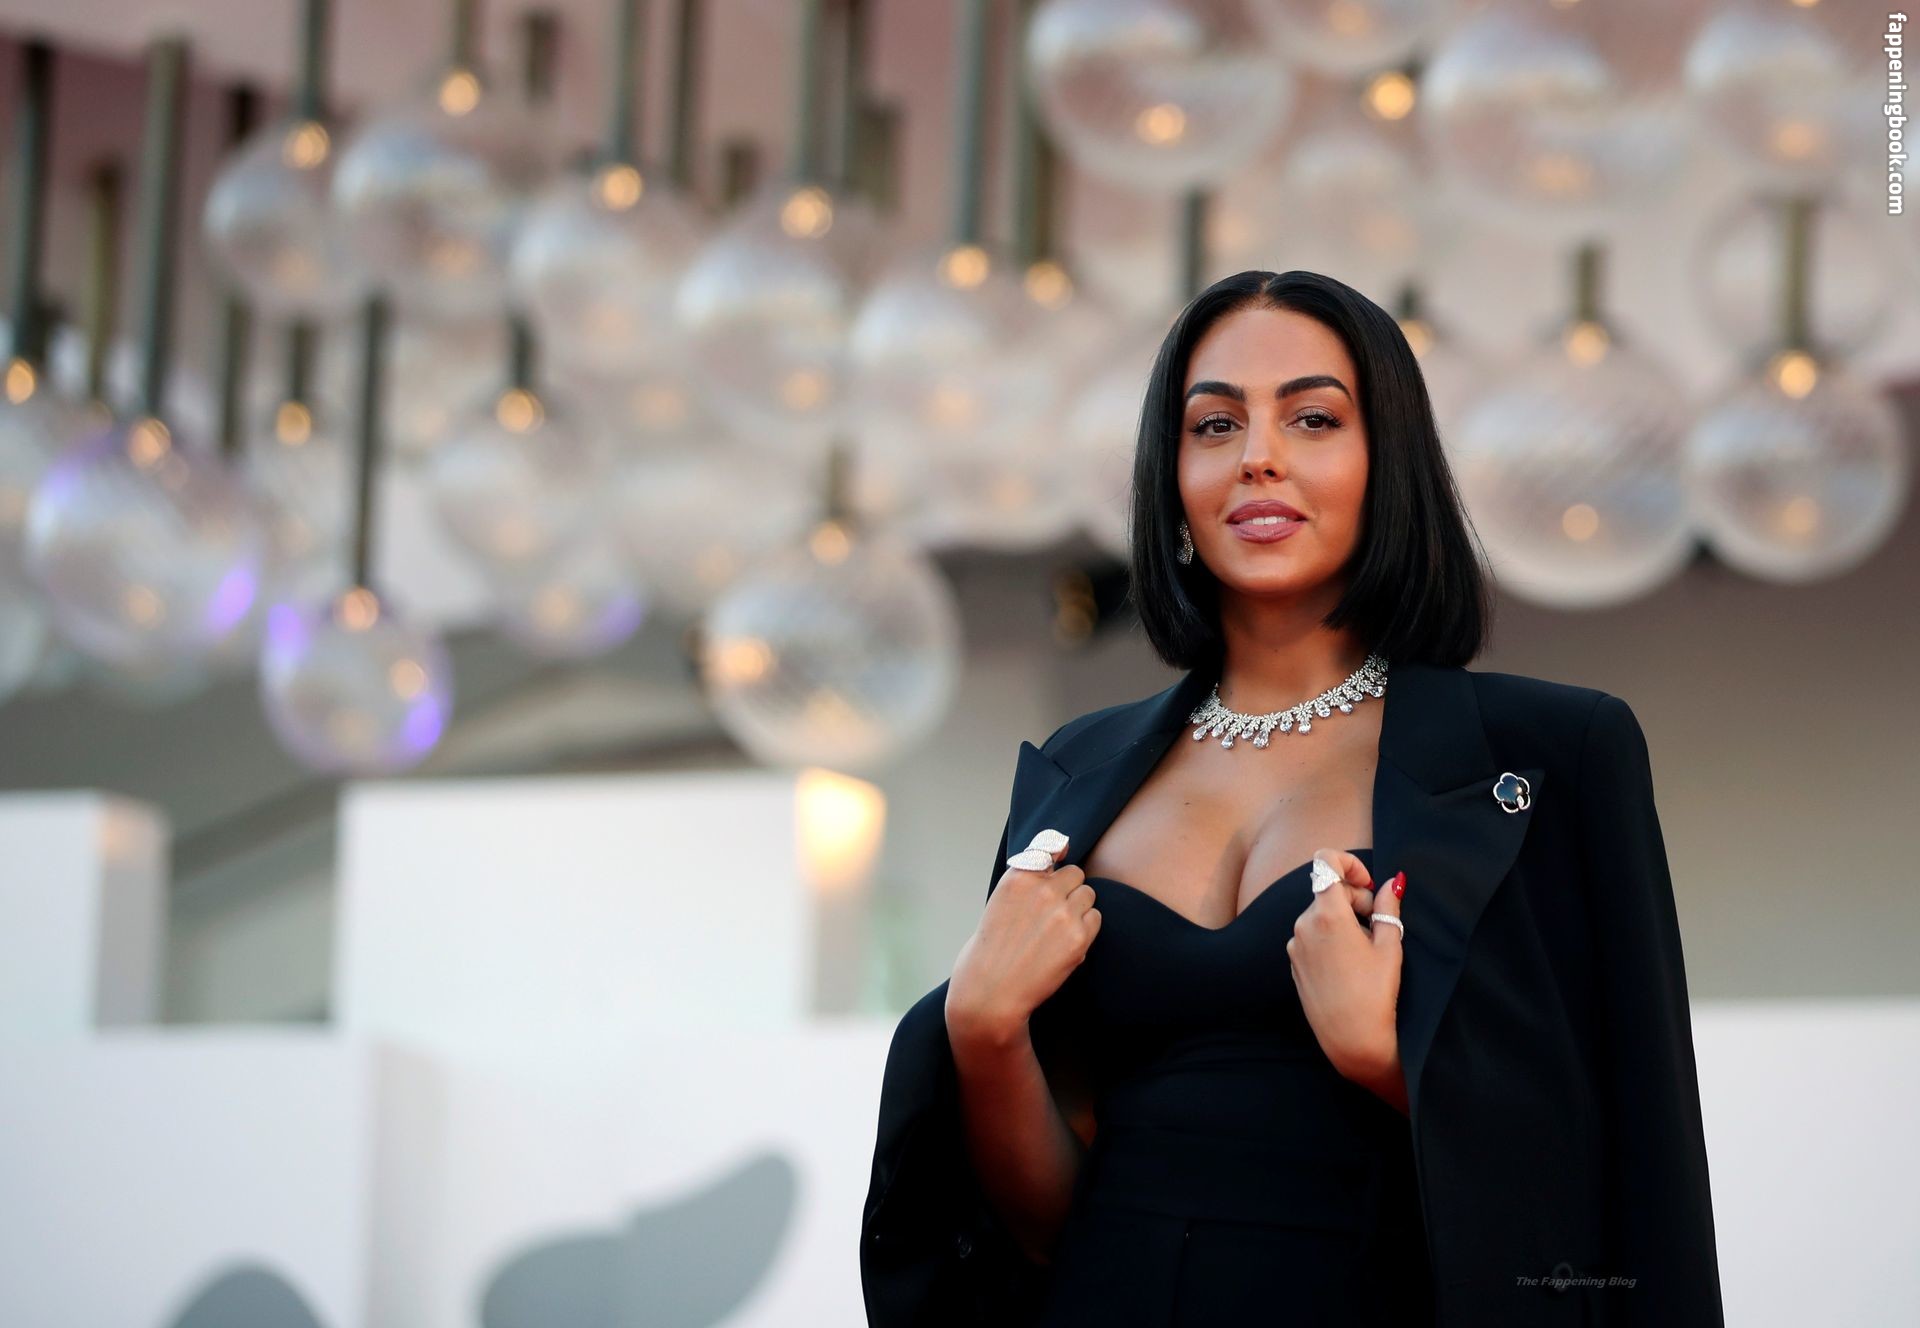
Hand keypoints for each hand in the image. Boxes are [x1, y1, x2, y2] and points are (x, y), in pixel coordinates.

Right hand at [948, 832, 1099, 1050]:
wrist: (990, 992)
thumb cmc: (993, 948)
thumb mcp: (1002, 900)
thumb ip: (1030, 875)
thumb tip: (1063, 845)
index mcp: (1019, 877)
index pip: (1050, 849)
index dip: (1052, 868)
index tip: (1049, 880)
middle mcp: (1042, 889)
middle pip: (1075, 874)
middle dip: (1067, 890)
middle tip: (1051, 916)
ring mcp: (1062, 911)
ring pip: (1088, 894)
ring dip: (1078, 909)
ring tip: (1056, 932)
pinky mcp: (1078, 936)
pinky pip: (1095, 918)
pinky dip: (1085, 930)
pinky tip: (1064, 945)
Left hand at [1286, 849, 1406, 1104]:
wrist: (1351, 1039)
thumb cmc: (1375, 994)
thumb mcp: (1389, 946)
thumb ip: (1388, 907)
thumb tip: (1393, 882)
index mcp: (1327, 915)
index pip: (1325, 862)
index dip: (1349, 863)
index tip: (1368, 884)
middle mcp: (1303, 925)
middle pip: (1328, 892)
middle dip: (1355, 899)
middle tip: (1378, 925)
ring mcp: (1295, 945)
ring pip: (1320, 915)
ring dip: (1343, 920)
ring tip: (1366, 950)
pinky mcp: (1294, 963)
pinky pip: (1312, 936)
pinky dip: (1331, 938)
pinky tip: (1350, 964)